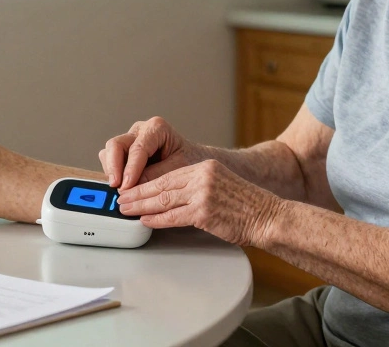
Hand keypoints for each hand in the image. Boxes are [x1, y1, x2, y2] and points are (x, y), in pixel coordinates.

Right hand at [100, 116, 206, 189]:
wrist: (196, 161)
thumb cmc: (190, 161)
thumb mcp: (178, 168)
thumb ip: (156, 176)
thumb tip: (134, 187)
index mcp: (156, 128)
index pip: (137, 148)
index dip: (130, 169)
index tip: (127, 186)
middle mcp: (140, 131)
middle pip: (116, 145)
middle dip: (114, 167)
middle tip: (117, 187)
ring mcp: (130, 140)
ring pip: (109, 152)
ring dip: (112, 171)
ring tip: (120, 189)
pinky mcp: (125, 152)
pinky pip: (110, 161)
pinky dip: (113, 174)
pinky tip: (123, 187)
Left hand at [117, 161, 282, 246]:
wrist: (268, 217)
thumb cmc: (246, 207)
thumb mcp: (219, 186)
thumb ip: (196, 188)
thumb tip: (168, 199)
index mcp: (205, 167)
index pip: (169, 174)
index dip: (147, 182)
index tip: (133, 187)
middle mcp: (202, 176)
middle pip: (162, 184)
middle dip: (138, 192)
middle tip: (120, 198)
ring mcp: (203, 193)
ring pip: (163, 199)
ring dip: (140, 205)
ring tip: (125, 209)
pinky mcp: (204, 212)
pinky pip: (173, 216)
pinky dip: (156, 220)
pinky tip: (145, 220)